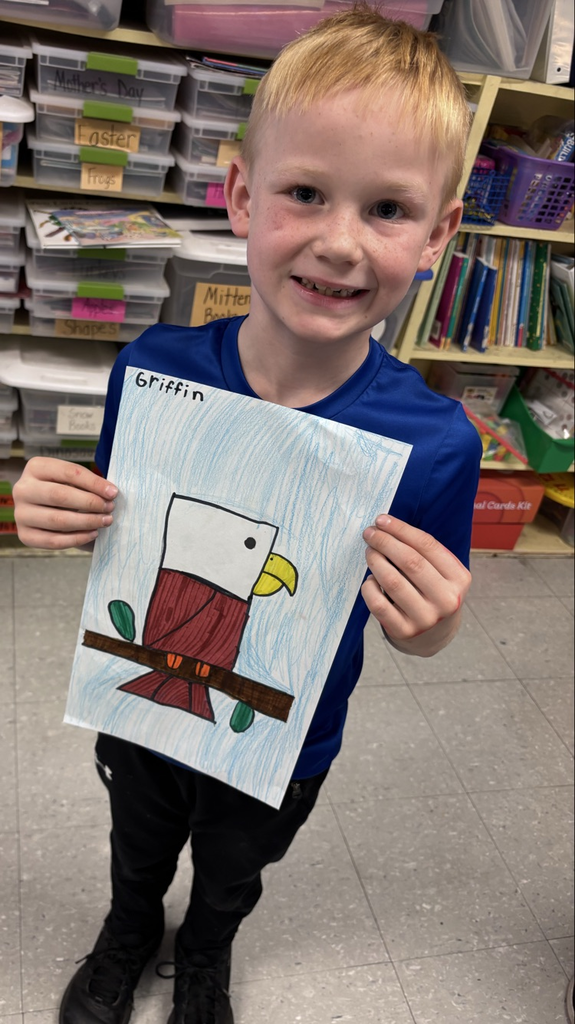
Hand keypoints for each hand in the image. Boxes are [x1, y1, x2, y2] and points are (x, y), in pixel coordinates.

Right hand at [13, 457, 117, 550]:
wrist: (45, 510)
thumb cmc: (64, 491)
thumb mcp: (72, 481)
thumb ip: (87, 484)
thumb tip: (110, 493)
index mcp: (35, 467)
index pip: (68, 472)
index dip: (93, 483)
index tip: (113, 492)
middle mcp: (23, 489)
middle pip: (60, 495)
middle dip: (90, 503)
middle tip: (110, 508)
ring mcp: (21, 513)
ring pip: (57, 520)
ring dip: (86, 521)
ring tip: (105, 521)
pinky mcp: (25, 535)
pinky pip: (53, 540)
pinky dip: (76, 538)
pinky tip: (93, 533)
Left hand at [361, 515, 470, 656]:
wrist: (434, 635)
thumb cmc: (433, 593)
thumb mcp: (442, 574)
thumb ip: (424, 553)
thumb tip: (387, 526)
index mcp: (459, 579)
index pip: (427, 545)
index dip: (401, 530)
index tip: (382, 520)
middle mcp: (447, 600)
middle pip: (410, 562)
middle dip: (386, 542)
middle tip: (370, 533)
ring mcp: (426, 619)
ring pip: (393, 582)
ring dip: (376, 561)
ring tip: (369, 552)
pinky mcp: (405, 631)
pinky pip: (379, 605)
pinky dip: (370, 588)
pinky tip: (370, 580)